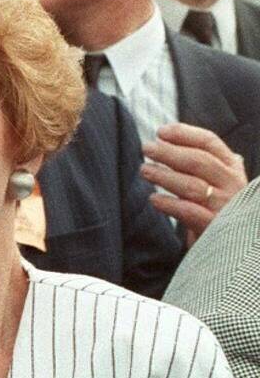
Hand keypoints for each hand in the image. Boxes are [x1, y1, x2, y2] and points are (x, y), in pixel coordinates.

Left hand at [143, 122, 245, 239]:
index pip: (210, 142)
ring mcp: (226, 206)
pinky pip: (188, 211)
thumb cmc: (217, 207)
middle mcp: (233, 184)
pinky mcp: (215, 227)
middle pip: (198, 161)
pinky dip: (168, 204)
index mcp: (232, 168)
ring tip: (145, 170)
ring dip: (164, 176)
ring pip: (192, 186)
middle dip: (169, 153)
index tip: (161, 132)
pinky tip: (154, 199)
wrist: (233, 245)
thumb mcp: (215, 180)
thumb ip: (199, 161)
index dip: (184, 134)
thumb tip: (165, 139)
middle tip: (147, 148)